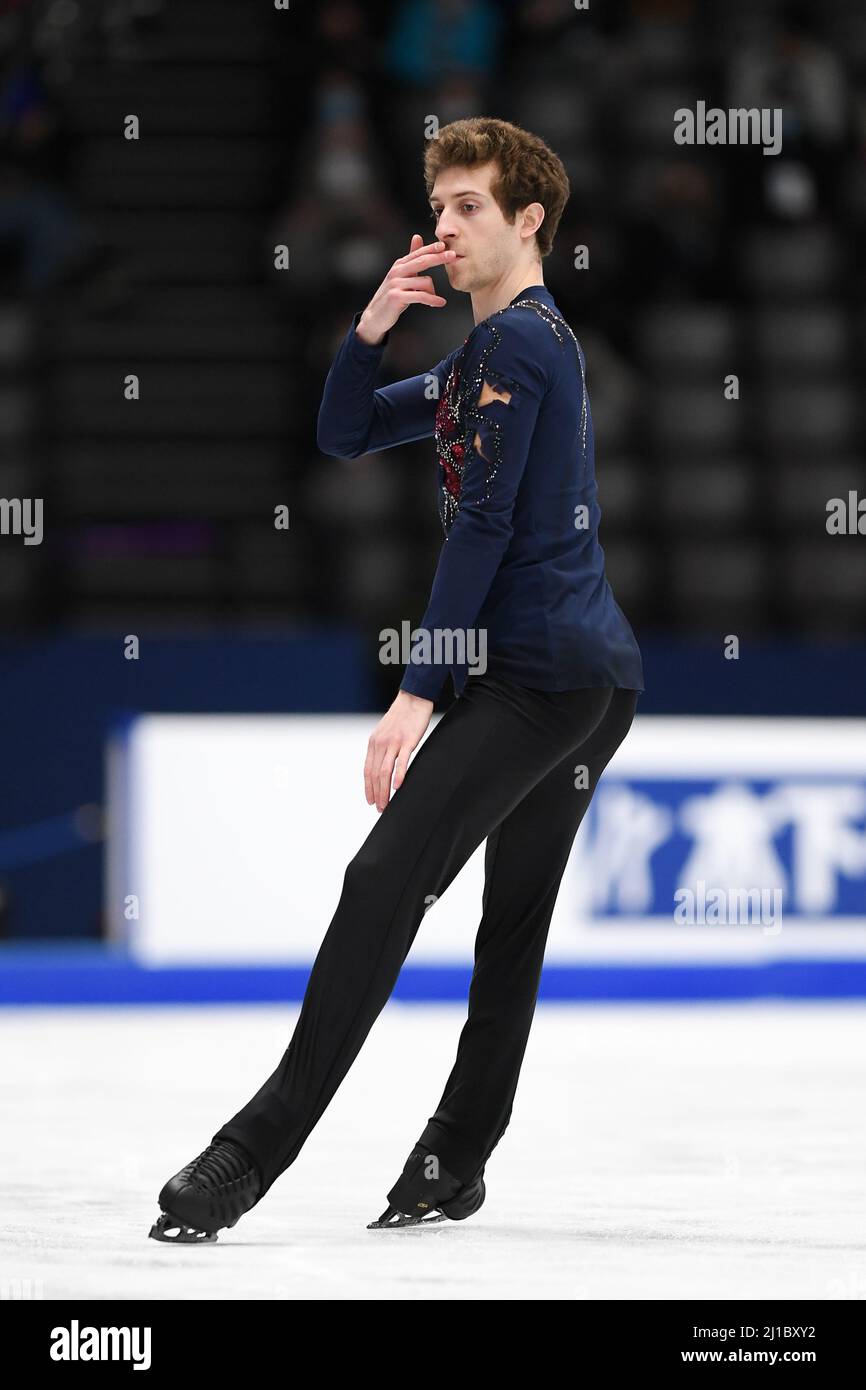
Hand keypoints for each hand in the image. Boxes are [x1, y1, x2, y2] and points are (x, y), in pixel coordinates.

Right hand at [355, 233, 455, 344]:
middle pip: (422, 261)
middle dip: (439, 258)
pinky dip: (432, 300)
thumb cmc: (393, 295)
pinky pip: (421, 296)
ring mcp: (396, 284)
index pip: (418, 253)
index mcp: (399, 265)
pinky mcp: (397, 297)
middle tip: (453, 255)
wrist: (376, 316)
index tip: (445, 245)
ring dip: (433, 292)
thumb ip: (411, 258)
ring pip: (424, 281)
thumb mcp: (401, 275)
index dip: (431, 248)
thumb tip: (417, 236)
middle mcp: (397, 272)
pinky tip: (440, 303)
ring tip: (435, 300)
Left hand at [364, 689, 434, 810]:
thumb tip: (382, 767)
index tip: (370, 801)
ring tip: (387, 804)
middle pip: (375, 774)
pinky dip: (398, 775)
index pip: (368, 770)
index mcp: (374, 743)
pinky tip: (397, 787)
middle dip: (376, 794)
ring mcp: (393, 742)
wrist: (413, 700)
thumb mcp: (386, 733)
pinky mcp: (407, 741)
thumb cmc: (402, 718)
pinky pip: (401, 761)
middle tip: (380, 809)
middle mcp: (380, 744)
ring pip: (385, 771)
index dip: (368, 787)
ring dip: (384, 790)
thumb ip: (382, 749)